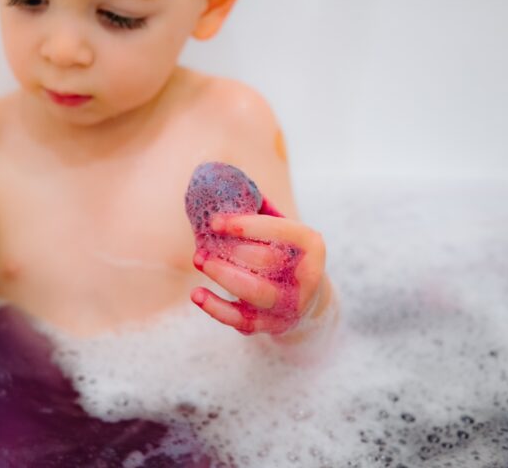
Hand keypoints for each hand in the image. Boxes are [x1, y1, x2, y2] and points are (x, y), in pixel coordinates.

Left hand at [190, 211, 329, 336]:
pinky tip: (197, 294)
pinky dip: (217, 308)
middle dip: (231, 251)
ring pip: (257, 292)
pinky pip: (243, 320)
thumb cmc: (286, 254)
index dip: (246, 226)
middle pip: (267, 261)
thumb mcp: (282, 230)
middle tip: (202, 245)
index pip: (281, 231)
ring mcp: (291, 304)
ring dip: (223, 276)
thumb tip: (224, 182)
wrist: (309, 301)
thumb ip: (260, 209)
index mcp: (311, 245)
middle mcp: (306, 277)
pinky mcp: (273, 325)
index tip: (214, 222)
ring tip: (199, 261)